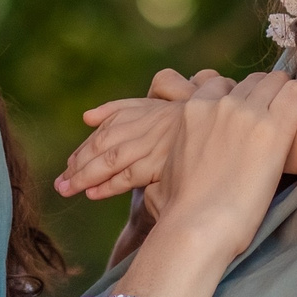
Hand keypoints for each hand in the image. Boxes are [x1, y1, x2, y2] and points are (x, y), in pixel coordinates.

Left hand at [55, 69, 231, 198]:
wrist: (236, 129)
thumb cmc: (203, 122)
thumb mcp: (171, 103)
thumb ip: (127, 111)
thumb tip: (87, 117)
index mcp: (148, 110)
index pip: (109, 126)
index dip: (87, 146)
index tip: (70, 164)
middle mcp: (148, 124)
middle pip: (104, 142)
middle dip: (79, 163)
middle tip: (60, 184)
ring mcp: (155, 142)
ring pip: (111, 159)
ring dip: (85, 176)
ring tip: (68, 189)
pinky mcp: (164, 162)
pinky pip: (130, 175)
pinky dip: (109, 184)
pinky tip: (93, 193)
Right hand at [108, 69, 296, 296]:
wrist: (199, 225)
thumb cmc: (182, 208)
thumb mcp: (170, 166)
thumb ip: (182, 147)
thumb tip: (182, 160)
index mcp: (193, 109)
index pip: (223, 85)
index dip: (238, 97)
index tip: (249, 110)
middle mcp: (221, 103)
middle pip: (253, 81)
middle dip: (265, 92)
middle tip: (277, 109)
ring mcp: (249, 112)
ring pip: (277, 80)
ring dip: (286, 91)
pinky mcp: (274, 128)